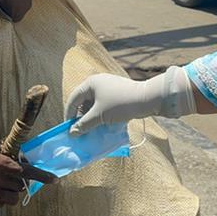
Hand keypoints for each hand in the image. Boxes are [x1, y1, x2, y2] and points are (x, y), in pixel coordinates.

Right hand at [0, 134, 56, 206]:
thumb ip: (12, 154)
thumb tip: (28, 162)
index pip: (26, 171)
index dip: (41, 176)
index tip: (54, 180)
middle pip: (21, 186)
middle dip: (21, 180)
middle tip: (13, 173)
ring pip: (13, 198)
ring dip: (13, 191)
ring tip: (5, 182)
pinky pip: (1, 204)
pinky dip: (3, 197)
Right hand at [64, 69, 194, 135]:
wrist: (147, 99)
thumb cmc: (120, 105)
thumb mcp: (99, 116)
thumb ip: (83, 125)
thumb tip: (71, 133)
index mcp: (90, 83)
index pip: (73, 99)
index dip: (69, 114)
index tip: (69, 129)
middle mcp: (98, 82)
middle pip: (83, 101)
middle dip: (81, 117)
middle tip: (80, 131)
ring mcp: (108, 86)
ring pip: (94, 104)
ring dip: (91, 117)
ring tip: (92, 130)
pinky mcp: (117, 93)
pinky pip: (104, 104)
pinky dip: (101, 114)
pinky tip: (103, 125)